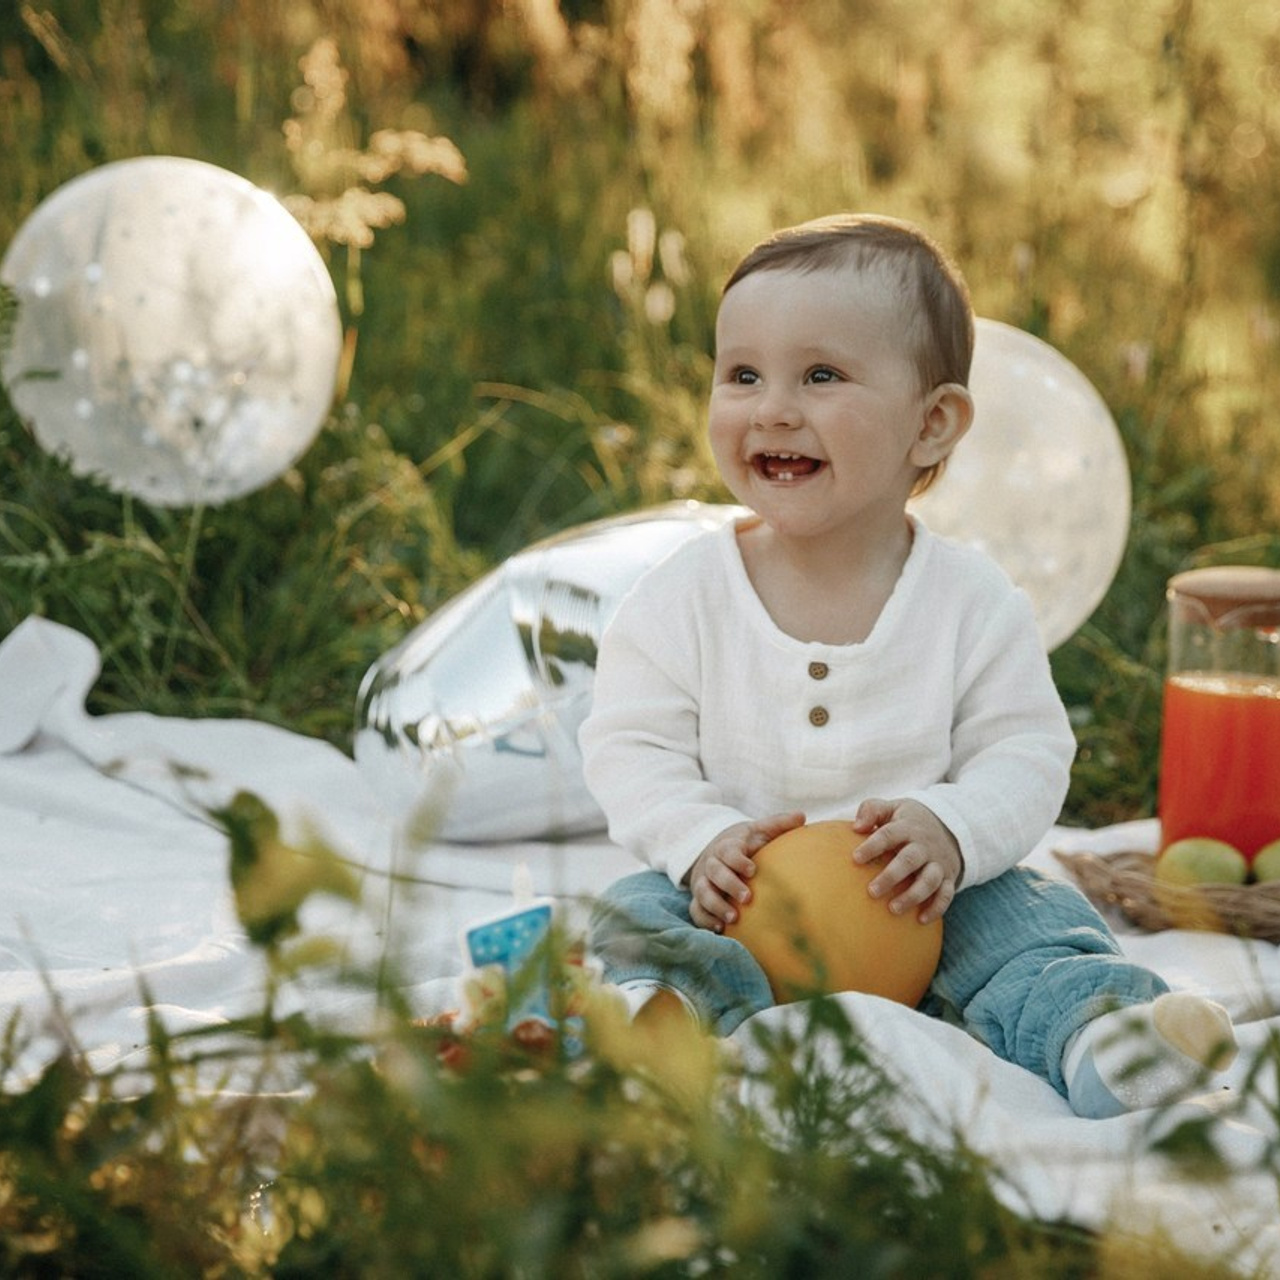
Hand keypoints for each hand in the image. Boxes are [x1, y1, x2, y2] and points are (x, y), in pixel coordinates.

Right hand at [685, 811, 805, 931]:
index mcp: (727, 846)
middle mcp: (712, 863)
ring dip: (716, 905)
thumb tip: (802, 816)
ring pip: (703, 892)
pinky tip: (720, 929)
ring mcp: (703, 882)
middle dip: (729, 885)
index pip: (728, 851)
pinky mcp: (699, 899)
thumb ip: (778, 824)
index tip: (753, 870)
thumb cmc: (746, 844)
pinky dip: (705, 920)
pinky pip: (697, 910)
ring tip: (734, 919)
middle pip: (715, 872)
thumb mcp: (759, 831)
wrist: (718, 852)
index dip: (738, 860)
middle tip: (748, 898)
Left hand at [850, 797, 961, 923]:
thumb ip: (871, 810)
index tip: (855, 859)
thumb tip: (856, 827)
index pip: (889, 834)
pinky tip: (921, 920)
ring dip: (913, 895)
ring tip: (892, 909)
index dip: (873, 846)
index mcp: (907, 827)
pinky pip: (946, 894)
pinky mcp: (948, 877)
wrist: (949, 826)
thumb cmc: (907, 820)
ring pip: (929, 880)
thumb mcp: (892, 807)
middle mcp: (924, 845)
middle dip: (891, 876)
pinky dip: (936, 908)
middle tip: (871, 892)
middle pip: (909, 860)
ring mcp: (938, 862)